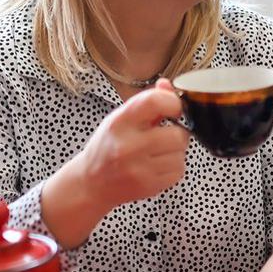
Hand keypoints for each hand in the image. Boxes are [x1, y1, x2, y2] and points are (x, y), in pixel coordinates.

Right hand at [72, 78, 189, 213]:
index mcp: (119, 122)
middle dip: (177, 132)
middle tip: (165, 134)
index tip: (174, 107)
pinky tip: (157, 165)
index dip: (173, 102)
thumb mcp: (120, 119)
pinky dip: (174, 167)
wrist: (91, 183)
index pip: (154, 102)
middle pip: (177, 133)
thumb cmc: (107, 147)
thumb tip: (167, 85)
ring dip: (176, 151)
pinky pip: (178, 171)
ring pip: (180, 153)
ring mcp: (138, 168)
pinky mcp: (148, 186)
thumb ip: (146, 102)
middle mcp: (127, 145)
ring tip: (158, 151)